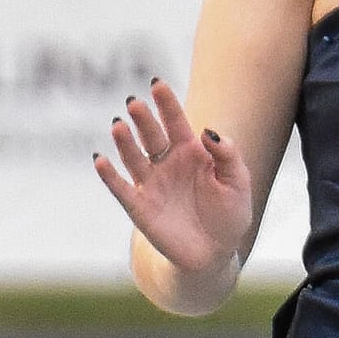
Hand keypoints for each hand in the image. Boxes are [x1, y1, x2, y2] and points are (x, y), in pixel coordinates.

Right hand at [93, 79, 251, 279]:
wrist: (215, 254)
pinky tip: (100, 160)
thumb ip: (227, 154)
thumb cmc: (229, 215)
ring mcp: (151, 184)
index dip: (166, 102)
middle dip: (143, 119)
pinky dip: (109, 175)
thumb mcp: (238, 182)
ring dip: (124, 142)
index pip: (175, 121)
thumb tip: (208, 130)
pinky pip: (121, 188)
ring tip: (118, 125)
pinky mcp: (139, 207)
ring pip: (133, 157)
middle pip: (151, 135)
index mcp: (191, 152)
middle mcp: (167, 163)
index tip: (156, 83)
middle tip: (134, 103)